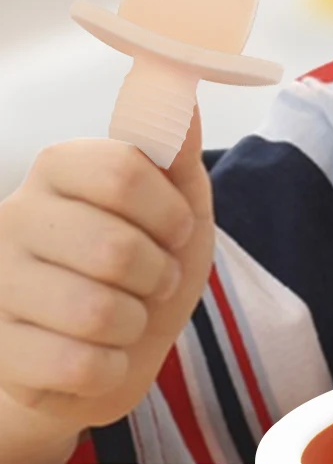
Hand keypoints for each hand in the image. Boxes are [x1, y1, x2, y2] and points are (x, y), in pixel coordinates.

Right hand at [0, 113, 214, 432]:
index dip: (169, 213)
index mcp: (59, 167)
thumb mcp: (178, 204)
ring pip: (96, 312)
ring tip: (125, 317)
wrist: (107, 353)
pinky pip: (76, 365)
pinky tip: (98, 356)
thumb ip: (177, 153)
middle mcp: (14, 216)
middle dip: (158, 275)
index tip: (177, 230)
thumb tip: (184, 95)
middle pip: (115, 248)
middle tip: (153, 281)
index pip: (122, 172)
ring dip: (134, 323)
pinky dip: (109, 367)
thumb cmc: (146, 268)